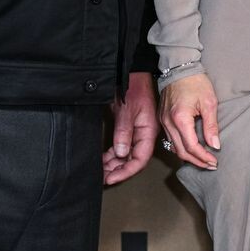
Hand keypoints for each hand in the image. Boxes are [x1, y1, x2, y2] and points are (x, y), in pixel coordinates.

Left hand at [104, 71, 157, 185]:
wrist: (132, 71)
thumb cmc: (133, 87)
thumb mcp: (127, 110)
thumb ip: (124, 132)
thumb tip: (122, 154)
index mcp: (149, 131)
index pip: (140, 159)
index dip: (126, 171)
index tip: (111, 179)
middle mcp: (144, 134)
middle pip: (133, 159)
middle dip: (118, 170)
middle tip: (102, 179)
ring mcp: (137, 131)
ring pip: (127, 154)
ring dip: (114, 164)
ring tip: (101, 171)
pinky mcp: (129, 127)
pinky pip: (122, 146)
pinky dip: (113, 154)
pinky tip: (104, 160)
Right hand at [159, 73, 220, 169]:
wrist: (179, 68)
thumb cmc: (195, 82)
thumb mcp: (209, 102)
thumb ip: (211, 125)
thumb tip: (215, 145)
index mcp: (180, 119)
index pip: (191, 146)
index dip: (203, 157)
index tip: (214, 161)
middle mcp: (168, 123)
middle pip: (181, 151)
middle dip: (196, 161)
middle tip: (210, 165)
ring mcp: (163, 122)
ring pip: (174, 147)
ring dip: (188, 156)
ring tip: (203, 160)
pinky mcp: (163, 119)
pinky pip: (170, 139)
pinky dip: (181, 147)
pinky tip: (191, 149)